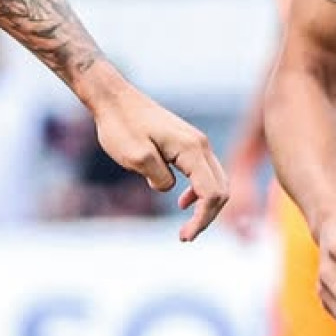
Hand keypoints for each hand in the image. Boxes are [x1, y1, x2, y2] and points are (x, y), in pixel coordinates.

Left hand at [88, 75, 228, 240]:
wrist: (114, 98)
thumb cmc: (121, 126)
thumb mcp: (136, 158)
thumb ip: (159, 179)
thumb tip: (171, 191)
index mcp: (192, 149)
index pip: (212, 193)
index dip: (202, 219)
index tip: (184, 237)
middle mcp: (201, 145)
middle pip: (221, 189)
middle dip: (208, 216)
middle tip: (185, 236)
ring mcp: (196, 142)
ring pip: (216, 181)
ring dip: (206, 205)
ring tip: (186, 225)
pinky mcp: (187, 143)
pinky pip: (204, 172)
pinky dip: (200, 192)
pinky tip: (182, 201)